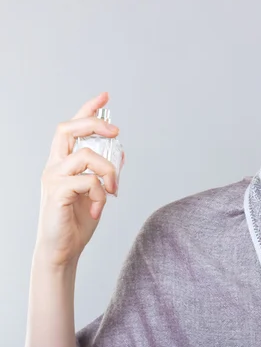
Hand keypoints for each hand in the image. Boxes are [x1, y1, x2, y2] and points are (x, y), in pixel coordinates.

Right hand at [35, 92, 124, 267]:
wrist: (63, 250)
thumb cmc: (76, 221)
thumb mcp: (98, 192)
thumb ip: (105, 173)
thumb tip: (120, 154)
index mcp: (63, 163)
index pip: (72, 129)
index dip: (87, 109)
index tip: (105, 96)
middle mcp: (55, 166)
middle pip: (68, 129)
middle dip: (94, 122)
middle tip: (115, 131)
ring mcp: (54, 178)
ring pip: (87, 156)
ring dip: (108, 171)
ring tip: (111, 191)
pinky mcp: (58, 192)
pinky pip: (88, 180)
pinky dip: (100, 193)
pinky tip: (100, 208)